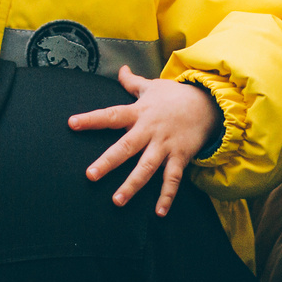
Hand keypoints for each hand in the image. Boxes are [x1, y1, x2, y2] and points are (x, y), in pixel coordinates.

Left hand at [66, 67, 219, 214]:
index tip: (72, 123)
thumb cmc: (176, 96)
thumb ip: (132, 82)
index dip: (91, 119)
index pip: (111, 115)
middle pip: (126, 147)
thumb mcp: (153, 86)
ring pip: (147, 167)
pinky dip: (166, 196)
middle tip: (90, 175)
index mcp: (139, 113)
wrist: (209, 103)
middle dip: (108, 162)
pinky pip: (172, 179)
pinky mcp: (181, 156)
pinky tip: (158, 212)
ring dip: (132, 185)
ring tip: (117, 201)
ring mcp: (166, 145)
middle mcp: (150, 130)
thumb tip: (120, 69)